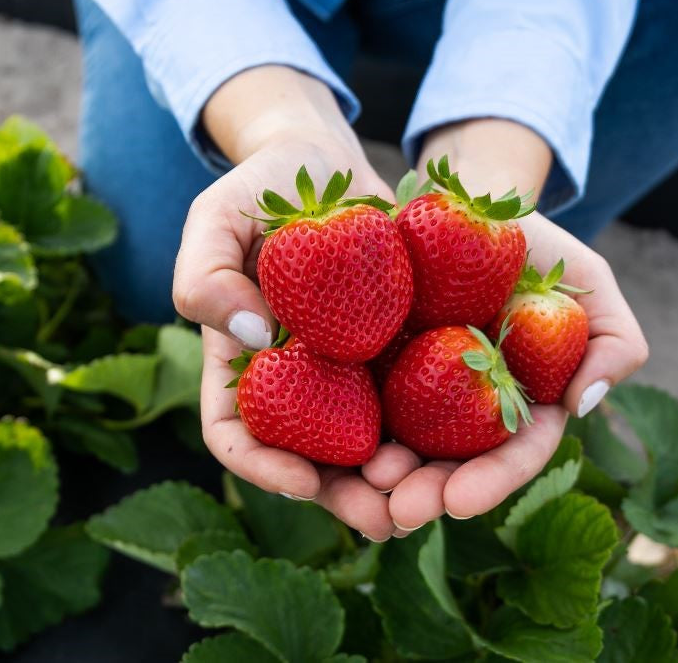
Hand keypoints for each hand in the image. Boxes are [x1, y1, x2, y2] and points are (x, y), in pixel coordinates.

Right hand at [173, 67, 406, 539]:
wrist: (332, 162)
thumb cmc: (262, 186)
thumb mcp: (215, 215)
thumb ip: (206, 274)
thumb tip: (251, 335)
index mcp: (243, 364)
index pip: (237, 435)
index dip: (263, 468)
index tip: (303, 481)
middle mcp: (298, 381)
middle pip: (312, 460)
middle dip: (346, 497)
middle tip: (386, 516)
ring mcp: (350, 372)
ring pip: (370, 445)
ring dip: (399, 479)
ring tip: (432, 494)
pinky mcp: (399, 353)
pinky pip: (419, 400)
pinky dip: (440, 429)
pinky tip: (471, 442)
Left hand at [368, 119, 648, 533]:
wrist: (464, 198)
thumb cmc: (535, 244)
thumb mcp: (588, 281)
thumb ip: (613, 340)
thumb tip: (583, 405)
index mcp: (517, 404)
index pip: (512, 455)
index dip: (490, 483)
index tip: (458, 502)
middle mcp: (463, 409)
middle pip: (449, 465)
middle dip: (426, 494)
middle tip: (399, 509)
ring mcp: (413, 388)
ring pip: (396, 444)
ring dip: (380, 476)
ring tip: (362, 482)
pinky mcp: (368, 362)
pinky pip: (348, 399)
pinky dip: (337, 425)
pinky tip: (321, 443)